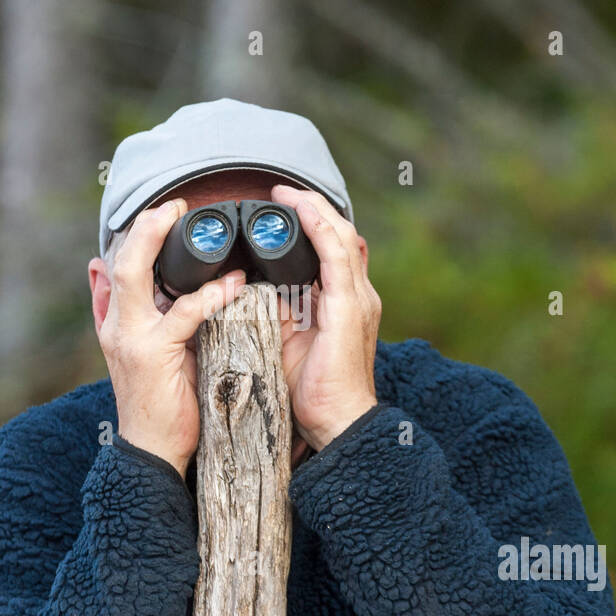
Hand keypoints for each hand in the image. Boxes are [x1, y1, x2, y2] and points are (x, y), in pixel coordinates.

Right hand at [96, 199, 245, 477]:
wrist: (153, 452)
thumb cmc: (160, 404)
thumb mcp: (142, 355)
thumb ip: (134, 316)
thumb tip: (110, 276)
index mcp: (116, 323)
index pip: (116, 266)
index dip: (135, 235)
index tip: (161, 211)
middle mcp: (117, 325)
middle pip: (119, 260)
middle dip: (142, 226)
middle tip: (174, 203)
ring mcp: (130, 339)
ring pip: (133, 274)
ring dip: (156, 241)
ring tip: (184, 218)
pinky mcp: (152, 356)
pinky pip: (181, 315)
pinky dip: (207, 295)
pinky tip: (231, 283)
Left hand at [271, 184, 380, 452]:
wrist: (337, 422)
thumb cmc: (315, 392)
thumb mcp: (292, 342)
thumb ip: (283, 314)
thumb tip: (257, 294)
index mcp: (346, 304)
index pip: (333, 252)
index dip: (314, 226)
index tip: (285, 209)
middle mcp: (358, 296)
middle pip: (341, 236)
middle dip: (313, 209)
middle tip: (282, 193)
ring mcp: (358, 299)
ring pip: (341, 236)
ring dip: (314, 210)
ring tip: (287, 193)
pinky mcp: (349, 306)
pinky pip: (336, 254)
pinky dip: (318, 227)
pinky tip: (302, 210)